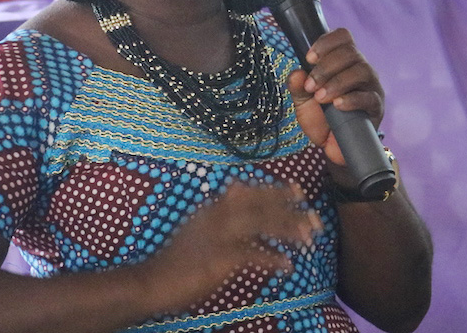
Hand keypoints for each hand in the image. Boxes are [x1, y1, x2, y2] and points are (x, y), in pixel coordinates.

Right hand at [137, 181, 321, 314]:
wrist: (153, 280)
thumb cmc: (177, 259)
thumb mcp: (198, 226)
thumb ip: (220, 209)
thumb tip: (239, 186)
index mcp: (212, 209)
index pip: (249, 192)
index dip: (275, 191)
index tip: (296, 191)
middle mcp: (216, 215)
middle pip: (259, 204)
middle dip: (289, 208)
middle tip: (312, 214)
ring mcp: (218, 235)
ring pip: (260, 223)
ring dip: (287, 229)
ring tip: (307, 237)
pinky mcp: (219, 257)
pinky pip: (253, 254)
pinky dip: (272, 258)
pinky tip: (287, 265)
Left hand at [287, 28, 384, 166]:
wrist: (333, 146)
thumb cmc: (321, 117)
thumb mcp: (303, 100)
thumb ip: (298, 86)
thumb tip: (296, 73)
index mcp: (344, 61)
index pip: (343, 36)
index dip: (326, 42)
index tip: (308, 58)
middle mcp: (361, 68)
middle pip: (350, 52)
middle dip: (325, 67)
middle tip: (310, 86)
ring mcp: (372, 86)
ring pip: (361, 71)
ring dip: (336, 82)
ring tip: (320, 98)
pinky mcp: (377, 107)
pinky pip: (369, 97)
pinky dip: (351, 99)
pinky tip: (337, 105)